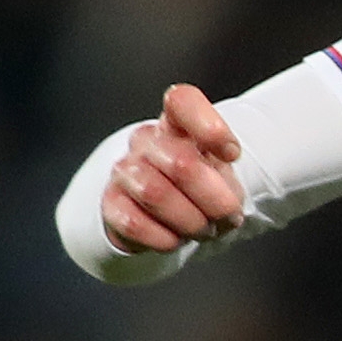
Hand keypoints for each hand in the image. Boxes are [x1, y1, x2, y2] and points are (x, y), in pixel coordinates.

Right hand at [99, 82, 248, 256]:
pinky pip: (135, 223)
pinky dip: (164, 239)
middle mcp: (147, 141)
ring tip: (202, 229)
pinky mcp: (110, 203)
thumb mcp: (224, 180)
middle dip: (214, 199)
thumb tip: (225, 206)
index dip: (211, 128)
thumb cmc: (200, 190)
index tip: (231, 154)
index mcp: (176, 124)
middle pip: (182, 163)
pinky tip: (174, 239)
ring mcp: (124, 170)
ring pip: (155, 194)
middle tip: (227, 216)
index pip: (182, 101)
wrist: (168, 218)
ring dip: (190, 221)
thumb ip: (227, 186)